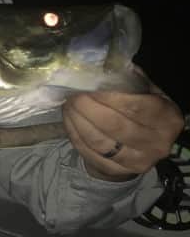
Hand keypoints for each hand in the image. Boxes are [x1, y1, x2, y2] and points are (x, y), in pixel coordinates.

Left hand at [62, 79, 183, 181]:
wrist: (137, 149)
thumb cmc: (140, 113)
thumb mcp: (145, 93)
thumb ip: (129, 80)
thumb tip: (101, 64)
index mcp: (168, 119)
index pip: (135, 106)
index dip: (108, 95)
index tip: (88, 84)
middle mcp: (157, 143)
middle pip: (115, 124)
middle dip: (88, 107)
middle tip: (73, 94)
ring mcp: (137, 161)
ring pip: (99, 140)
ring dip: (77, 120)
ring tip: (68, 104)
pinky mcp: (116, 172)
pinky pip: (88, 152)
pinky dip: (74, 134)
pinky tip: (69, 120)